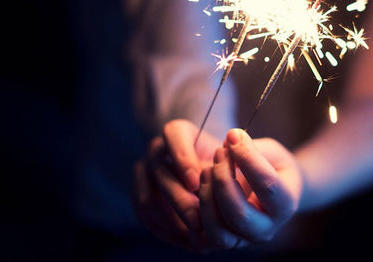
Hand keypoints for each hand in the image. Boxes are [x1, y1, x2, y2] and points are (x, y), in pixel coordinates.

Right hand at [132, 119, 220, 251]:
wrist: (210, 174)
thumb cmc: (227, 166)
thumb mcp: (233, 161)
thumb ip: (231, 166)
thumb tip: (229, 182)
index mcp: (178, 132)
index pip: (172, 135)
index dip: (182, 159)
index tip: (197, 182)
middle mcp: (157, 149)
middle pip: (158, 171)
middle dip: (179, 199)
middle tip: (199, 220)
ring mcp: (144, 172)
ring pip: (148, 198)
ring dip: (171, 219)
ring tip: (196, 233)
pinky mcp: (140, 195)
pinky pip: (145, 216)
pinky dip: (166, 230)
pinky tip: (188, 239)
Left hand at [197, 129, 301, 249]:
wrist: (274, 192)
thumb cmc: (273, 166)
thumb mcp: (271, 151)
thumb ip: (253, 147)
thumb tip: (230, 139)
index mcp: (286, 205)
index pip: (266, 185)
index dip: (246, 157)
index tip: (232, 135)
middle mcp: (266, 229)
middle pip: (239, 215)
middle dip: (222, 180)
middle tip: (218, 153)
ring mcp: (244, 240)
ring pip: (218, 232)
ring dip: (206, 197)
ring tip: (206, 170)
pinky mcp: (225, 241)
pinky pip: (204, 239)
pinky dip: (196, 214)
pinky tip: (199, 187)